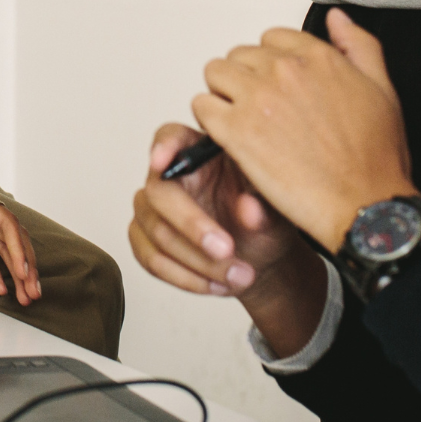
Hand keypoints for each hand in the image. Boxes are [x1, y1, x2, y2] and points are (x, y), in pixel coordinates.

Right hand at [129, 122, 307, 301]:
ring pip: (157, 233)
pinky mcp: (143, 240)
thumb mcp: (277, 211)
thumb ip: (265, 207)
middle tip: (227, 249)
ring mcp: (150, 208)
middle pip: (160, 193)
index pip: (171, 136)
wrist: (260, 256)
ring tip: (240, 276)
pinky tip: (218, 285)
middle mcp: (169, 176)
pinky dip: (186, 278)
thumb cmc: (265, 218)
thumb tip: (250, 209)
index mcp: (200, 151)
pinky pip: (151, 260)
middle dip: (192, 226)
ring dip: (198, 262)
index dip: (163, 147)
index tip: (162, 162)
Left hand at [193, 10, 414, 251]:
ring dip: (223, 95)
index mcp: (317, 57)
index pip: (272, 39)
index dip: (270, 64)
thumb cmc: (374, 159)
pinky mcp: (237, 131)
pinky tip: (228, 138)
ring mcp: (258, 98)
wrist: (363, 204)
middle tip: (258, 110)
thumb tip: (338, 17)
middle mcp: (284, 70)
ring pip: (215, 74)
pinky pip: (203, 107)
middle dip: (245, 79)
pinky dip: (210, 120)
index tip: (275, 87)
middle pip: (240, 56)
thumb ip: (358, 45)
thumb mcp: (383, 89)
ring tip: (240, 121)